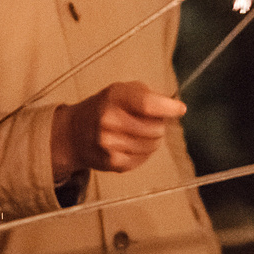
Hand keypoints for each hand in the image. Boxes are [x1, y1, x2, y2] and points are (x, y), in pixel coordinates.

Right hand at [52, 81, 185, 177]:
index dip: (168, 108)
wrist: (74, 132)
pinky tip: (131, 144)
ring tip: (139, 132)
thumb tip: (176, 109)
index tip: (179, 109)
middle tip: (148, 121)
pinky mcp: (113, 162)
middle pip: (155, 129)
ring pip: (153, 145)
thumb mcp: (122, 90)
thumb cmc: (106, 107)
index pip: (147, 104)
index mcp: (114, 97)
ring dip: (152, 139)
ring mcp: (110, 144)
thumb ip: (149, 95)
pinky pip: (144, 158)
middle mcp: (109, 120)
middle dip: (158, 125)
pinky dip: (143, 152)